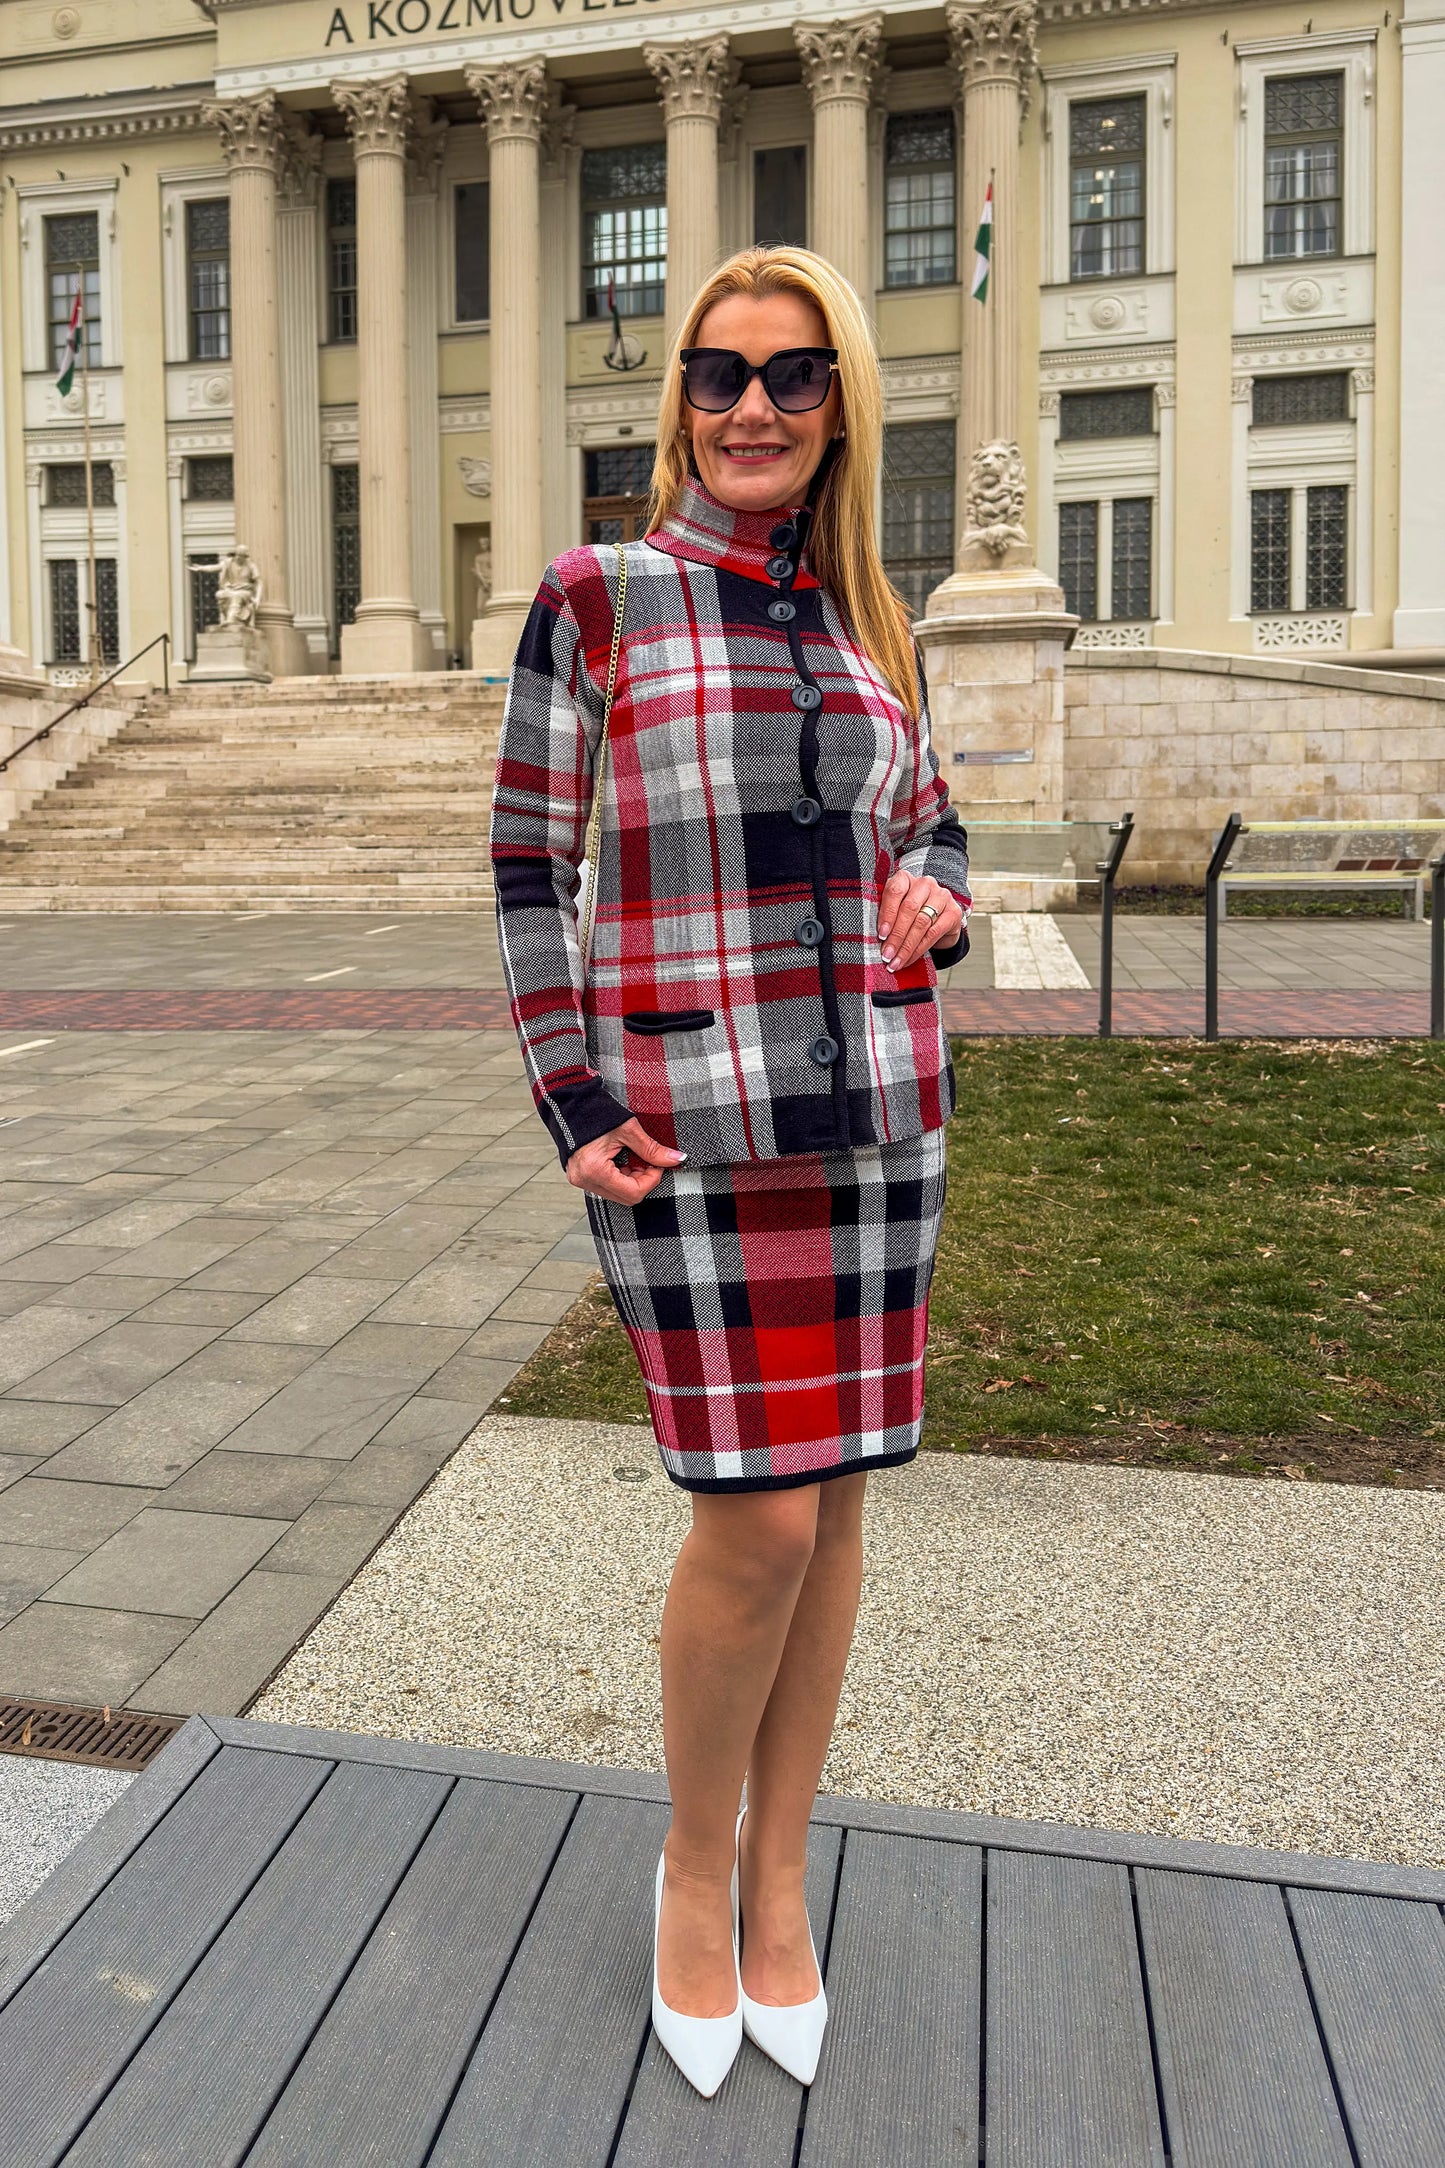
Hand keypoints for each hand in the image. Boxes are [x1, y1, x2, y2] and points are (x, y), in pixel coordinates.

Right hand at [566, 1118, 685, 1203]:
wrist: (571, 1104)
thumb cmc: (595, 1112)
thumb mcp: (629, 1130)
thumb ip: (652, 1149)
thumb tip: (676, 1159)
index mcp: (594, 1170)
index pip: (633, 1193)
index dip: (652, 1180)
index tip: (658, 1164)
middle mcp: (584, 1180)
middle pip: (626, 1197)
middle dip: (642, 1180)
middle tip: (647, 1160)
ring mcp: (580, 1180)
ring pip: (617, 1193)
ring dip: (631, 1179)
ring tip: (633, 1157)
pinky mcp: (581, 1176)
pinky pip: (607, 1186)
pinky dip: (620, 1176)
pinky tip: (622, 1159)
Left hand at [877, 871, 966, 973]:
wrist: (938, 921)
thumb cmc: (910, 915)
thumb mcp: (895, 909)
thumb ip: (886, 916)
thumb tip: (872, 937)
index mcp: (906, 878)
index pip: (895, 892)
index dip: (887, 914)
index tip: (881, 935)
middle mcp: (925, 884)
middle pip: (909, 909)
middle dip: (896, 935)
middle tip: (887, 954)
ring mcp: (942, 896)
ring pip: (921, 923)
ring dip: (906, 946)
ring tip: (895, 961)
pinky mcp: (953, 912)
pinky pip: (933, 933)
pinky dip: (919, 949)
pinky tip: (909, 959)